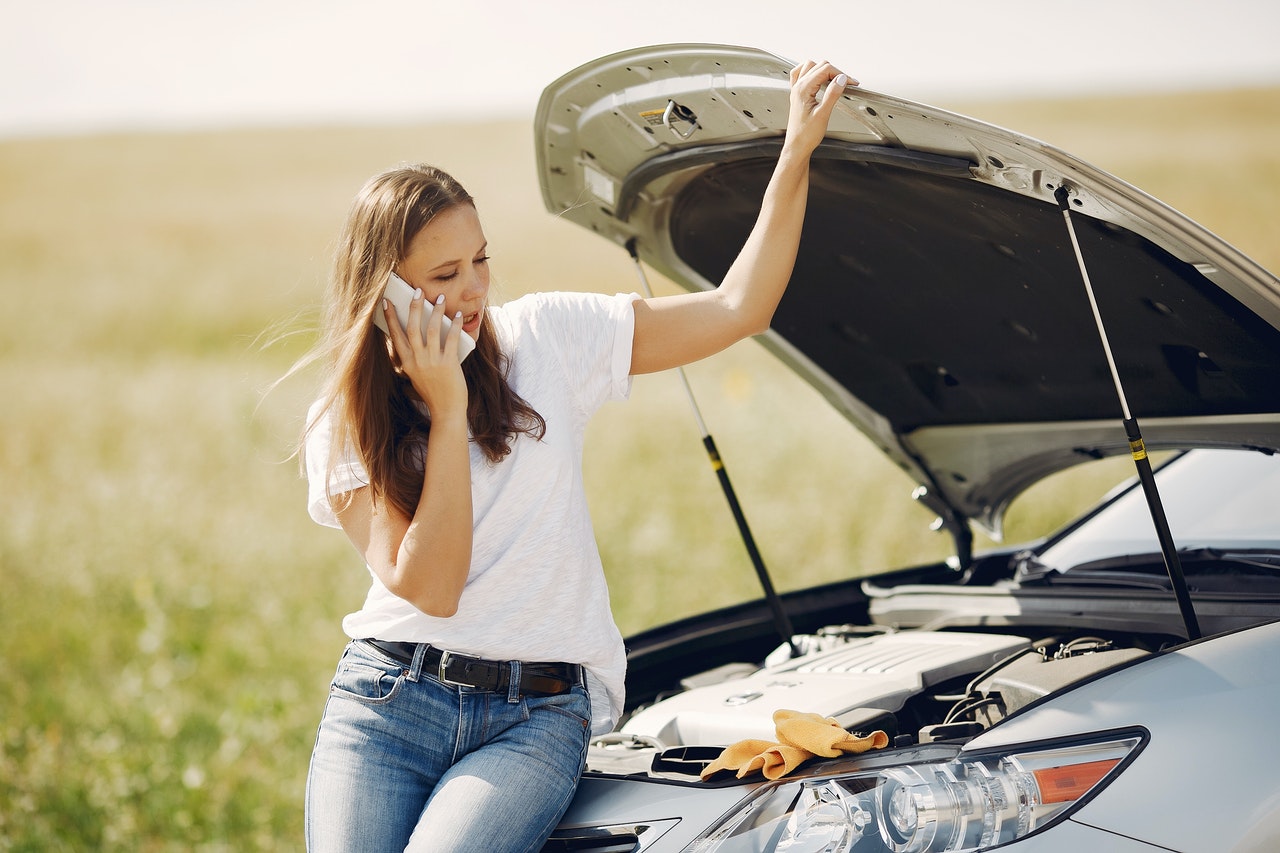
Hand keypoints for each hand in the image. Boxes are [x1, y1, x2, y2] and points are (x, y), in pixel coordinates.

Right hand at [382, 289, 468, 417]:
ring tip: (438, 298)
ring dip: (435, 311)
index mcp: (407, 363)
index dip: (390, 318)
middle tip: (417, 291)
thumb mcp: (418, 375)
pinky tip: (457, 315)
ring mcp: (432, 361)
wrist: (446, 411)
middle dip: (414, 307)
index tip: (386, 302)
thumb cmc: (434, 393)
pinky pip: (450, 338)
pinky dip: (454, 325)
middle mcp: (417, 360)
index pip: (395, 335)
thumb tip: (421, 334)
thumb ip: (416, 358)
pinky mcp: (448, 363)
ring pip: (431, 329)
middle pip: (412, 327)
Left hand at [783, 60, 855, 158]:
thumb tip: (841, 79)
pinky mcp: (797, 95)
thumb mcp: (823, 114)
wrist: (797, 146)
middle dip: (835, 71)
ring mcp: (796, 90)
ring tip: (835, 80)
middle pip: (819, 66)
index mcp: (803, 89)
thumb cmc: (806, 135)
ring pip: (810, 66)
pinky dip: (811, 72)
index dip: (841, 74)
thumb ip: (832, 94)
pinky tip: (818, 78)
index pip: (825, 70)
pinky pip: (800, 74)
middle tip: (847, 83)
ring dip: (824, 69)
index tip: (852, 82)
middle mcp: (798, 87)